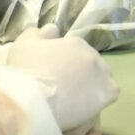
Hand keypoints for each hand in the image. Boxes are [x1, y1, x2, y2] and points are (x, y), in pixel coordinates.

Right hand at [0, 37, 119, 133]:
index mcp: (75, 43)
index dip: (68, 64)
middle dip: (82, 74)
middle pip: (92, 64)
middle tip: (67, 88)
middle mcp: (92, 55)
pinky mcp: (107, 93)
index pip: (78, 52)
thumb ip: (38, 34)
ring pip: (102, 78)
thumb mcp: (24, 44)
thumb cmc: (24, 72)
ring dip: (93, 85)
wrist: (31, 99)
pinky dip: (101, 98)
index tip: (58, 75)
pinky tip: (88, 105)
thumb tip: (53, 29)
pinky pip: (110, 94)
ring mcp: (101, 74)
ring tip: (78, 99)